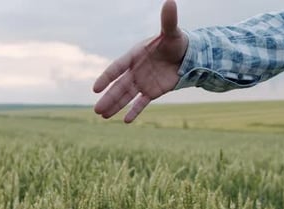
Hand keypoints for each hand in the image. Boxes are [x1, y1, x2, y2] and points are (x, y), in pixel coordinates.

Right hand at [93, 0, 187, 122]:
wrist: (187, 55)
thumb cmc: (177, 41)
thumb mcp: (172, 32)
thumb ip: (168, 20)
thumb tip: (170, 1)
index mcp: (135, 55)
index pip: (117, 67)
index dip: (106, 78)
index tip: (95, 89)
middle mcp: (136, 70)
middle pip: (118, 86)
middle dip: (107, 98)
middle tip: (95, 110)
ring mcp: (143, 82)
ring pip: (126, 96)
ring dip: (115, 105)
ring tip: (102, 115)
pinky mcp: (152, 91)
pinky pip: (141, 103)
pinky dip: (134, 111)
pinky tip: (126, 121)